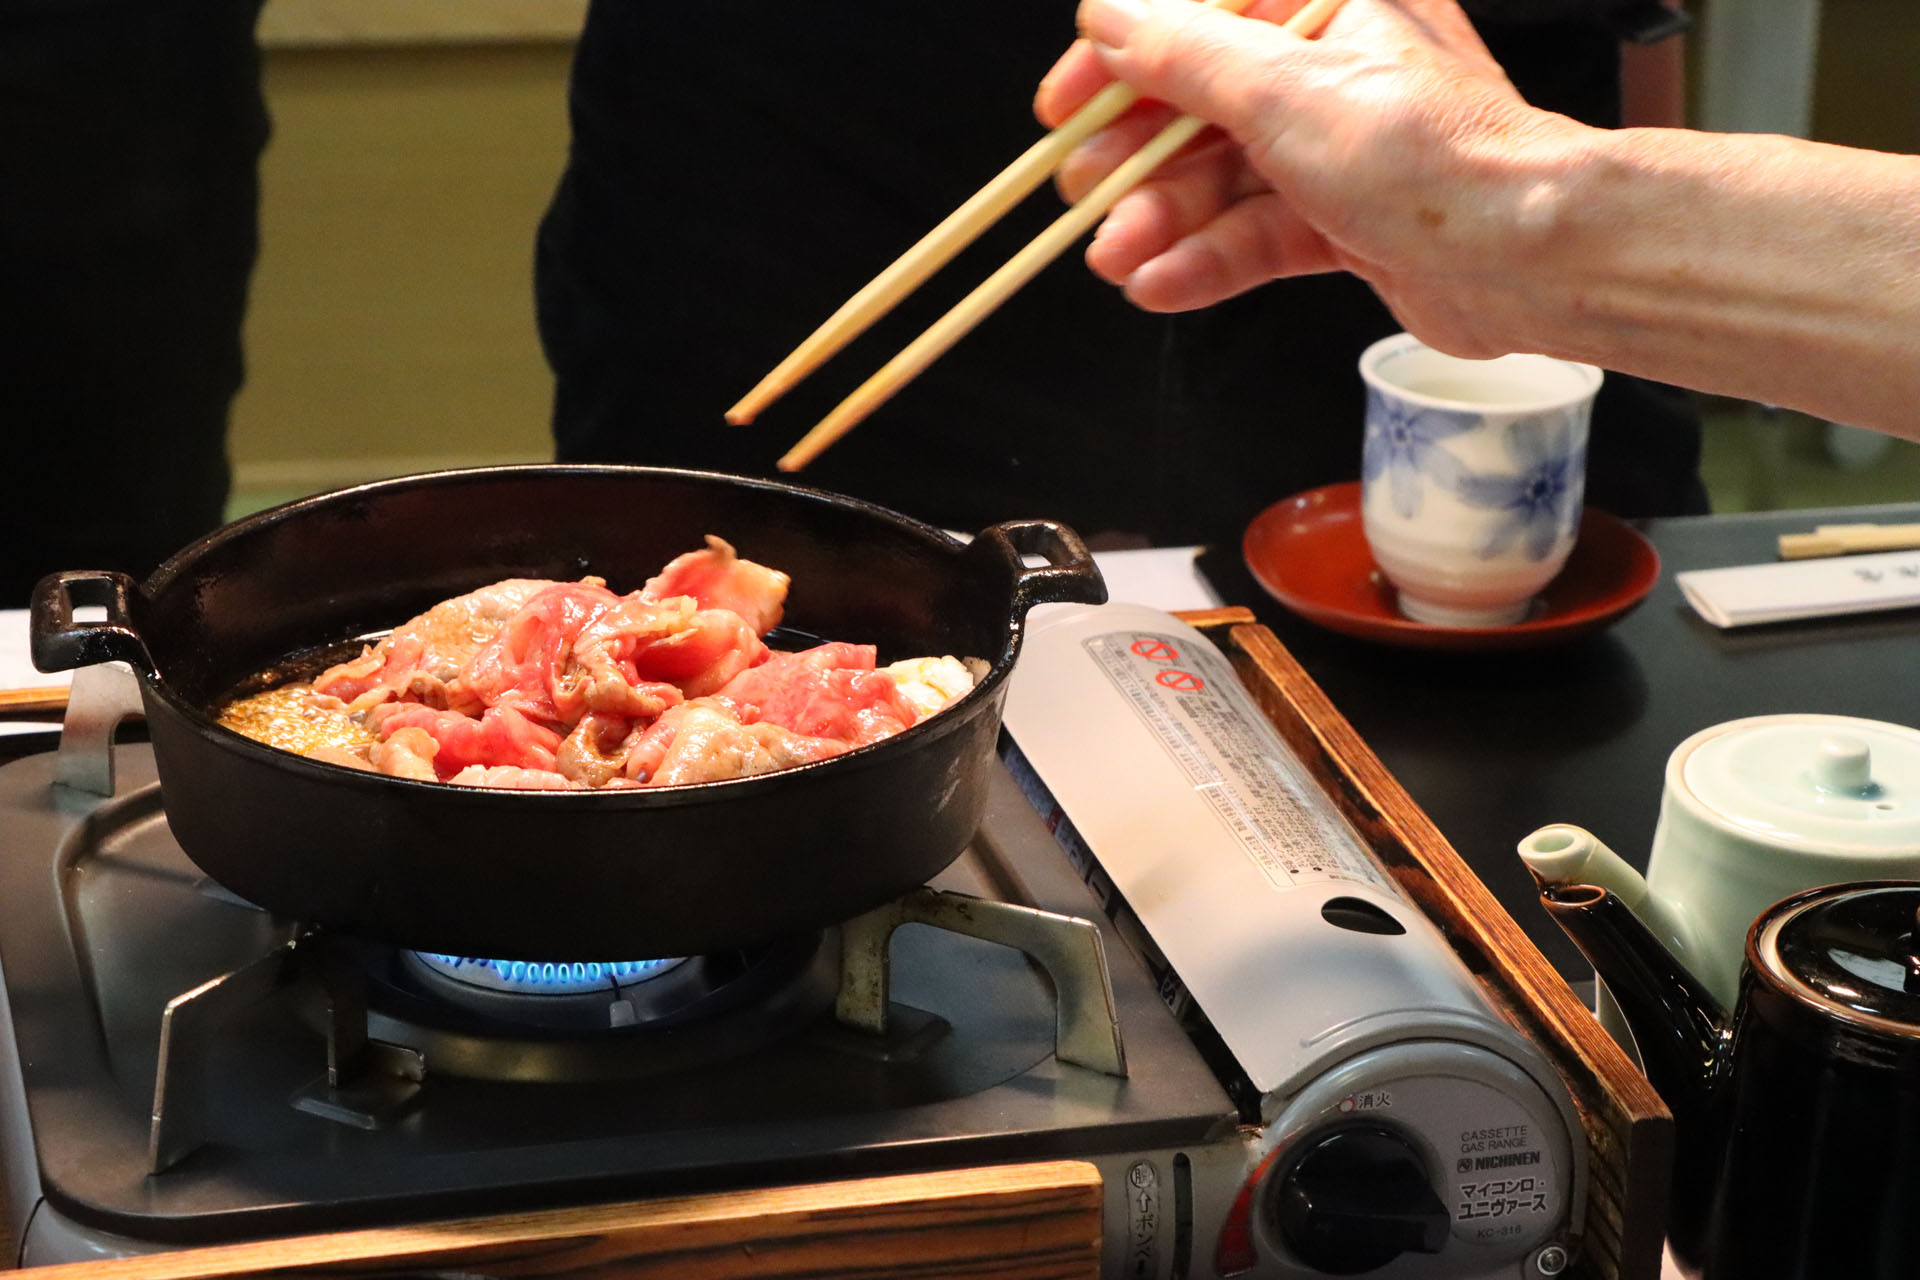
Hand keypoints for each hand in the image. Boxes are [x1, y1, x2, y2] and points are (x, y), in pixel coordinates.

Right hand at [1034, 0, 1586, 356]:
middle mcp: (1334, 68)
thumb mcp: (1285, 92)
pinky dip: (1208, 261)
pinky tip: (1161, 284)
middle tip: (1083, 195)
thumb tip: (1110, 17)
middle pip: (1202, 104)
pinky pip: (1257, 234)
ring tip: (1116, 257)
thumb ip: (1186, 55)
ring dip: (1163, 222)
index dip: (1121, 59)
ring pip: (1224, 179)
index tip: (1067, 104)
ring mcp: (1339, 148)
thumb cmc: (1438, 158)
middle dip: (1138, 160)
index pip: (1197, 15)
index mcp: (1329, 4)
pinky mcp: (1345, 220)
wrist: (1528, 257)